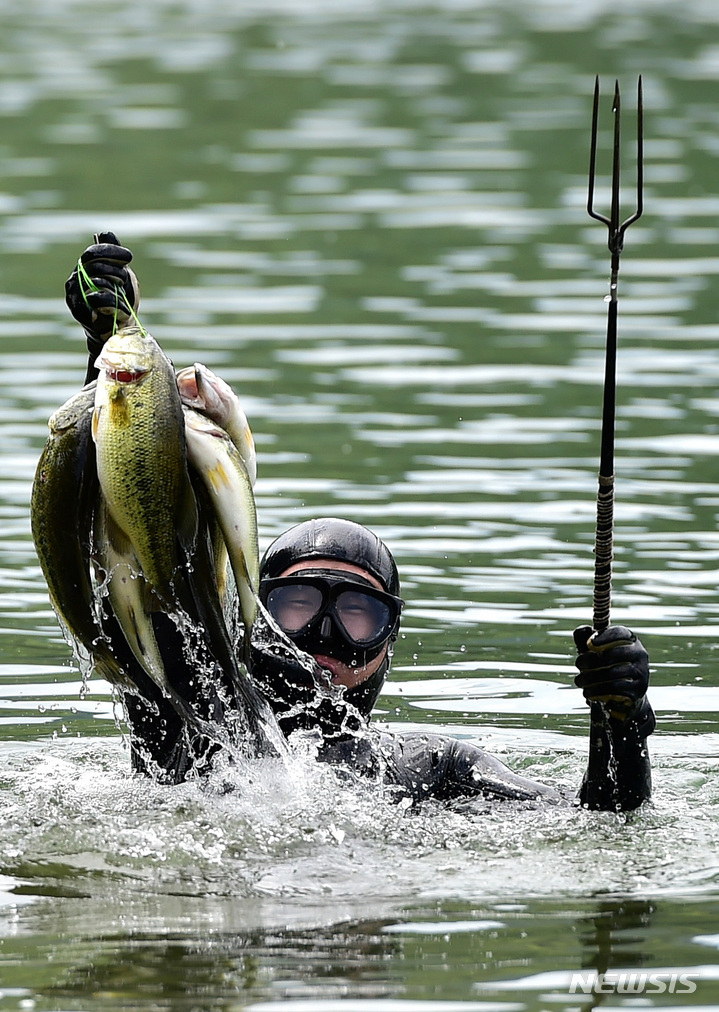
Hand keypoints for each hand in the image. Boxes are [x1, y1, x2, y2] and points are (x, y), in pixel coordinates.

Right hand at [65, 232, 139, 357]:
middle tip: (125, 279)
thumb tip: (106, 233)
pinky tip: (124, 309)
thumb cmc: (118, 301)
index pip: (93, 252)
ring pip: (97, 281)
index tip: (128, 257)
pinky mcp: (78, 310)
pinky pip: (98, 298)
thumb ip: (113, 256)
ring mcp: (74, 295)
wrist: (116, 330)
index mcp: (84, 268)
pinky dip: (115, 303)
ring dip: (116, 288)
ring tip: (123, 297)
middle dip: (115, 271)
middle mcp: (75, 279)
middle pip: (95, 265)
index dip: (111, 251)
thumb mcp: (120, 276)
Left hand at [573, 624, 649, 721]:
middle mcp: (639, 654)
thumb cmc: (608, 666)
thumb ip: (586, 638)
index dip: (604, 637)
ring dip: (590, 678)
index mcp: (631, 640)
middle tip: (578, 664)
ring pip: (611, 674)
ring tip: (579, 681)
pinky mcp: (638, 690)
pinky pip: (615, 689)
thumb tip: (580, 630)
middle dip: (590, 660)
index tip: (589, 643)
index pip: (619, 633)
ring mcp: (641, 672)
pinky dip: (598, 691)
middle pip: (612, 654)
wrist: (624, 693)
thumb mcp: (598, 650)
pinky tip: (588, 692)